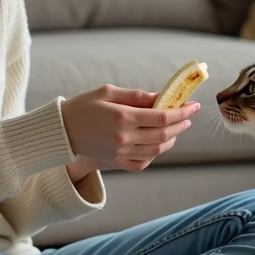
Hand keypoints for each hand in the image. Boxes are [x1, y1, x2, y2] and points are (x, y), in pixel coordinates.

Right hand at [60, 85, 198, 171]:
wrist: (61, 130)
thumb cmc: (84, 106)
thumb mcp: (109, 92)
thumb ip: (137, 96)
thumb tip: (161, 97)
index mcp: (123, 117)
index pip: (162, 117)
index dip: (181, 112)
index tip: (193, 105)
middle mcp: (123, 137)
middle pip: (163, 134)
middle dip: (180, 124)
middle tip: (188, 116)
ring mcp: (120, 153)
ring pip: (156, 150)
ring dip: (171, 139)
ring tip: (176, 128)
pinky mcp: (116, 162)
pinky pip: (143, 162)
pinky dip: (155, 154)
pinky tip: (158, 144)